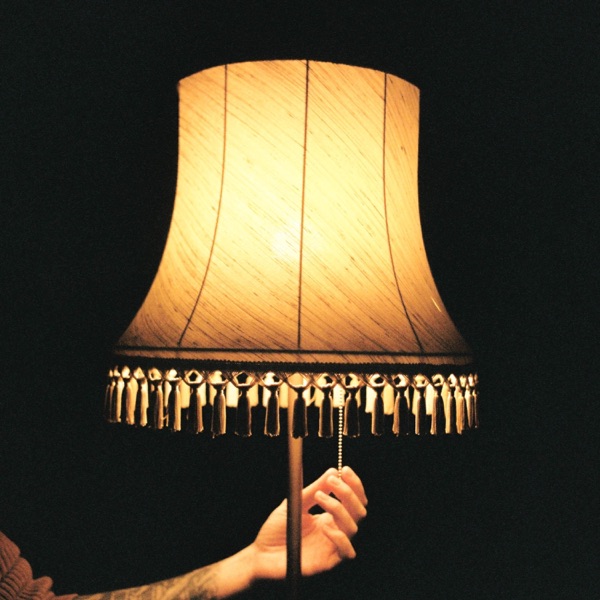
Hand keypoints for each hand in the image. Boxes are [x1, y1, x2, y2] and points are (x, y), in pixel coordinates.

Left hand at [250, 466, 367, 579]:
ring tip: (319, 497)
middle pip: (358, 511)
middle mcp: (335, 530)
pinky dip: (339, 537)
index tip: (345, 470)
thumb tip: (333, 471)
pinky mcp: (328, 562)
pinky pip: (346, 552)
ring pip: (353, 527)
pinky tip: (324, 527)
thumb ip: (315, 488)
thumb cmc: (277, 529)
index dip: (354, 484)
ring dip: (338, 508)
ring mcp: (333, 546)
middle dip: (348, 493)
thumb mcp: (296, 502)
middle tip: (332, 480)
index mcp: (330, 516)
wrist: (261, 554)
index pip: (353, 500)